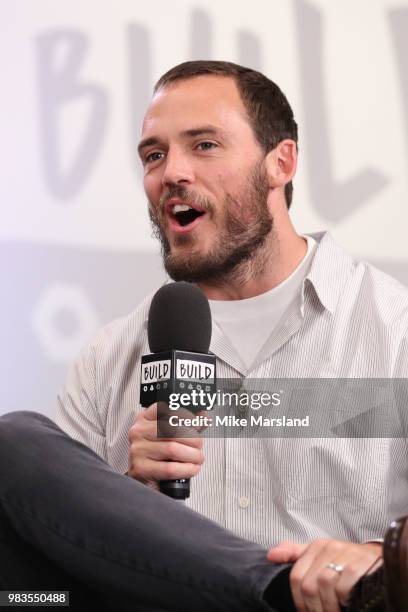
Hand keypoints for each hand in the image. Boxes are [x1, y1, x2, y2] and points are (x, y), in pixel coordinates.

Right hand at [127, 403, 204, 489]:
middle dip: (193, 439)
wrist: (145, 480)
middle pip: (172, 429)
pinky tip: (192, 468)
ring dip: (192, 455)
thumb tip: (203, 417)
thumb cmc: (159, 455)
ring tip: (197, 458)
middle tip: (199, 446)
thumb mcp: (173, 435)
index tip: (196, 423)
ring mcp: (138, 450)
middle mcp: (139, 432)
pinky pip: (170, 468)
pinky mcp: (140, 469)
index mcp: (145, 419)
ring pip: (172, 449)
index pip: (164, 409)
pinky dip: (186, 469)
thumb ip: (189, 424)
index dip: (184, 415)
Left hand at [267, 538, 381, 611]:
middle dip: (314, 608)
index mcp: (315, 547)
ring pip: (324, 586)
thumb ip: (295, 554)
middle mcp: (328, 548)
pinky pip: (343, 588)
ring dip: (329, 607)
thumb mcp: (319, 554)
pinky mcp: (358, 565)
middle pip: (309, 585)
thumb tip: (270, 555)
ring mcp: (343, 555)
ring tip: (335, 611)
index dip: (299, 601)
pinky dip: (344, 599)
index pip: (296, 577)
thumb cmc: (343, 559)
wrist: (376, 557)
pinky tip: (348, 603)